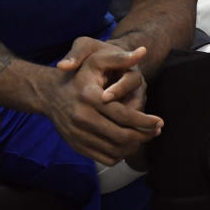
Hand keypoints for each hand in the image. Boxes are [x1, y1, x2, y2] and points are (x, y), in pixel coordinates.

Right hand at [46, 37, 162, 165]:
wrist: (50, 93)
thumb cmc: (80, 75)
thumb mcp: (96, 60)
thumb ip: (120, 57)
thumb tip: (143, 51)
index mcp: (90, 97)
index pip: (125, 116)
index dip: (146, 121)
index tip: (159, 121)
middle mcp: (82, 117)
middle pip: (122, 137)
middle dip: (144, 136)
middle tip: (155, 131)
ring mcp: (78, 134)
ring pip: (115, 151)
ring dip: (134, 146)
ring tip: (142, 137)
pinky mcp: (77, 146)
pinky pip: (105, 158)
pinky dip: (119, 154)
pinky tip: (125, 144)